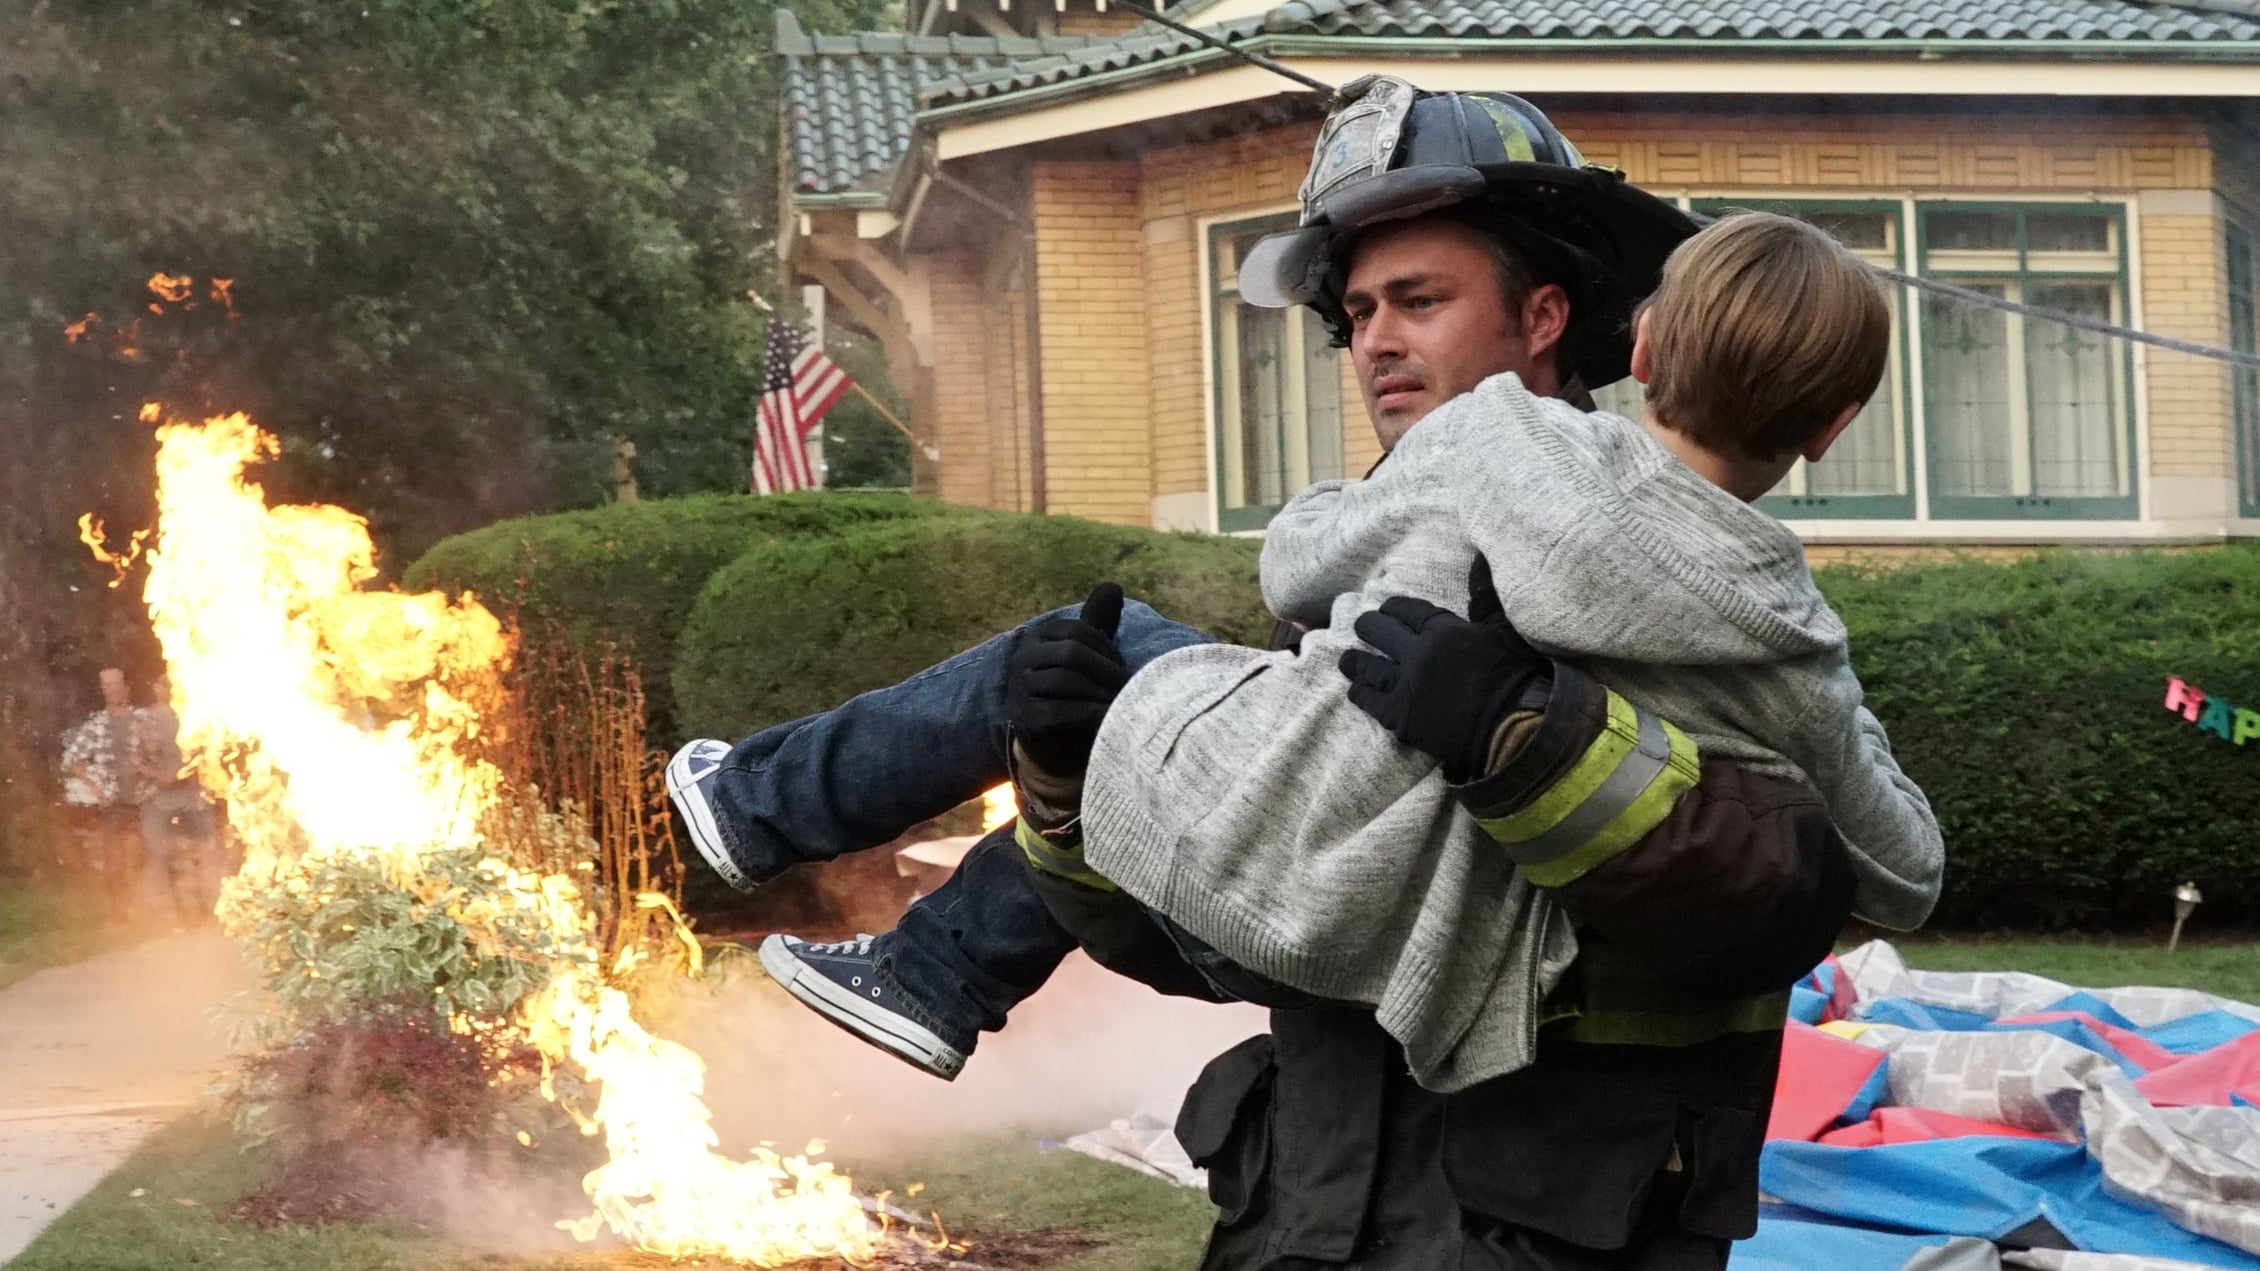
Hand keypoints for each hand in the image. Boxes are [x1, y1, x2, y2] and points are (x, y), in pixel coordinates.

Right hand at [1007, 582, 1129, 776]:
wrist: (1054, 740)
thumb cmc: (1077, 689)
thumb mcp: (1087, 654)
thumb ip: (1098, 622)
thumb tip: (1112, 585)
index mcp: (1038, 637)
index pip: (1076, 631)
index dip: (1106, 647)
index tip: (1123, 666)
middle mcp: (1022, 658)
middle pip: (1070, 653)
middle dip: (1106, 669)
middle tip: (1131, 686)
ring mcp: (1019, 689)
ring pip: (1063, 680)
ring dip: (1100, 690)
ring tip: (1123, 701)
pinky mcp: (1024, 719)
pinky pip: (1058, 712)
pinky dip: (1089, 713)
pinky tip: (1109, 717)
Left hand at [1337, 556, 1548, 781]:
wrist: (1514, 729)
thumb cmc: (1515, 677)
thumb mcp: (1502, 629)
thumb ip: (1483, 596)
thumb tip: (1479, 559)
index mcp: (1442, 630)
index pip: (1406, 610)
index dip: (1393, 608)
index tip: (1387, 609)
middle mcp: (1418, 654)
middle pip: (1379, 632)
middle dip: (1368, 626)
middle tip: (1363, 627)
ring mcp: (1406, 687)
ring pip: (1367, 666)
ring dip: (1354, 661)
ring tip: (1347, 659)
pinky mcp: (1401, 718)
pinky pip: (1369, 700)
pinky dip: (1360, 693)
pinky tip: (1355, 690)